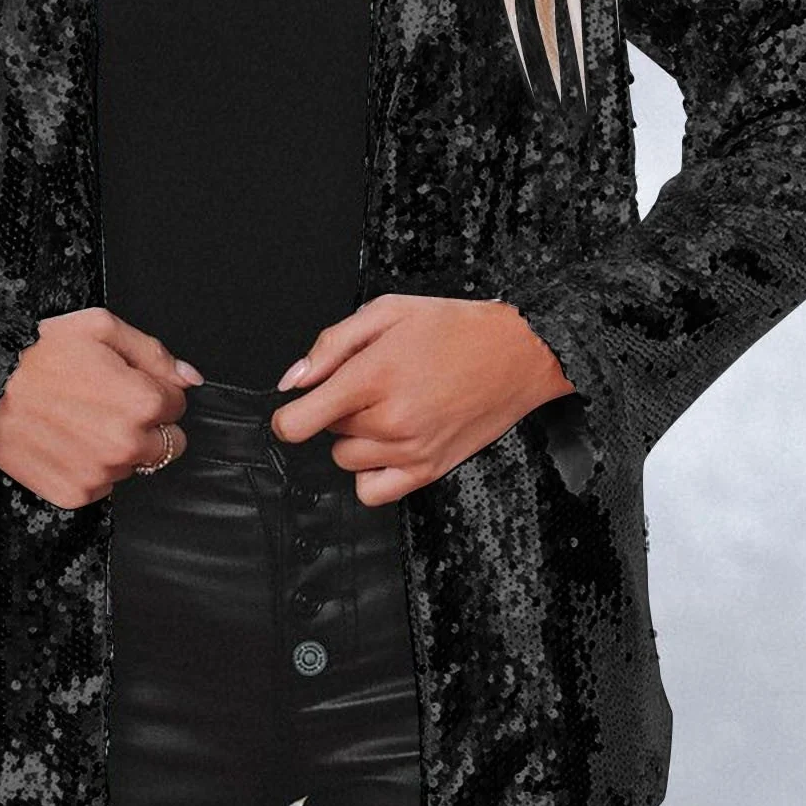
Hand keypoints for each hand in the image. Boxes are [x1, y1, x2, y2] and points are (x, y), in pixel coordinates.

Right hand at [0, 307, 204, 509]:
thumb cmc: (37, 354)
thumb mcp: (100, 328)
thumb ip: (154, 353)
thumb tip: (190, 377)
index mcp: (143, 402)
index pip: (179, 404)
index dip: (155, 388)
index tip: (126, 382)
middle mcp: (128, 444)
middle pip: (168, 443)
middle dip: (148, 424)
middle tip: (108, 403)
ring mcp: (103, 474)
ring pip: (134, 465)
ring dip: (118, 446)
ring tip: (79, 419)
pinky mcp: (77, 494)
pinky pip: (103, 484)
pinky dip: (90, 466)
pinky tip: (66, 440)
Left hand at [270, 294, 575, 506]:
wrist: (518, 353)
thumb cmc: (455, 328)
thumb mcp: (387, 312)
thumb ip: (332, 345)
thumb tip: (293, 382)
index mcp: (375, 376)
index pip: (299, 422)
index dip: (287, 415)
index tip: (295, 408)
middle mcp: (390, 420)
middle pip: (326, 433)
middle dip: (338, 408)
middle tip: (372, 383)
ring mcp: (410, 450)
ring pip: (346, 459)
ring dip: (355, 438)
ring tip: (386, 408)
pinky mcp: (429, 471)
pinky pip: (372, 492)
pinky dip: (370, 473)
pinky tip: (387, 446)